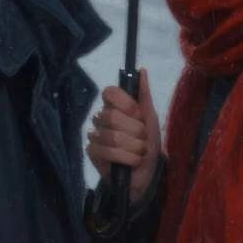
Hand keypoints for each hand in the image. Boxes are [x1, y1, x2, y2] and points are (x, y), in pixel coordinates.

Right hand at [86, 70, 160, 203]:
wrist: (147, 173)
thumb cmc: (148, 143)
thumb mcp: (151, 118)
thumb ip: (144, 95)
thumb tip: (141, 69)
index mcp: (114, 106)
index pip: (110, 92)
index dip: (126, 104)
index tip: (139, 116)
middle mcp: (101, 117)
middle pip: (112, 116)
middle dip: (136, 131)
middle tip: (143, 139)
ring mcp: (95, 135)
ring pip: (113, 136)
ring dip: (134, 148)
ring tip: (140, 152)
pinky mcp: (92, 153)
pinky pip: (106, 152)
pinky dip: (126, 158)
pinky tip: (132, 162)